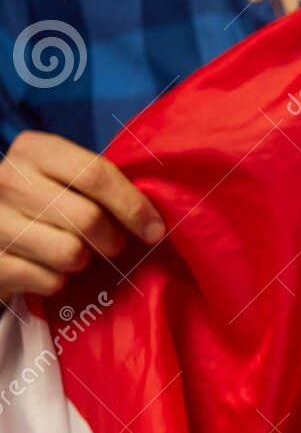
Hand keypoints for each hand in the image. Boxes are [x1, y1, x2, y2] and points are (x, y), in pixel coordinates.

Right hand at [0, 131, 163, 297]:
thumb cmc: (45, 201)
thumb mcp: (66, 179)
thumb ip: (101, 185)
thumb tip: (154, 222)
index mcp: (33, 150)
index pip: (95, 174)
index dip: (133, 207)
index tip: (154, 230)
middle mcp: (7, 179)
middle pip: (88, 219)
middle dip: (112, 240)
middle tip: (111, 244)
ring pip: (70, 254)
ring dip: (83, 262)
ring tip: (72, 252)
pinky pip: (50, 281)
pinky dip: (57, 282)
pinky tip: (45, 268)